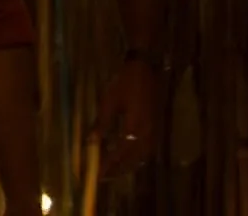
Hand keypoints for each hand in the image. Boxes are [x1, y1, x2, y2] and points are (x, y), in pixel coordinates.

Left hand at [90, 58, 156, 175]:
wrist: (145, 69)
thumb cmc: (124, 83)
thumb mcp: (109, 102)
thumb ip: (101, 123)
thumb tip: (91, 141)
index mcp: (135, 127)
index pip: (120, 153)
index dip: (108, 165)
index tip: (96, 175)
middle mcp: (147, 133)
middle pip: (133, 158)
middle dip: (118, 169)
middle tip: (103, 177)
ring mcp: (154, 130)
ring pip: (142, 155)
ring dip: (128, 165)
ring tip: (113, 171)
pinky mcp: (155, 126)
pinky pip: (147, 148)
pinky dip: (137, 156)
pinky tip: (128, 157)